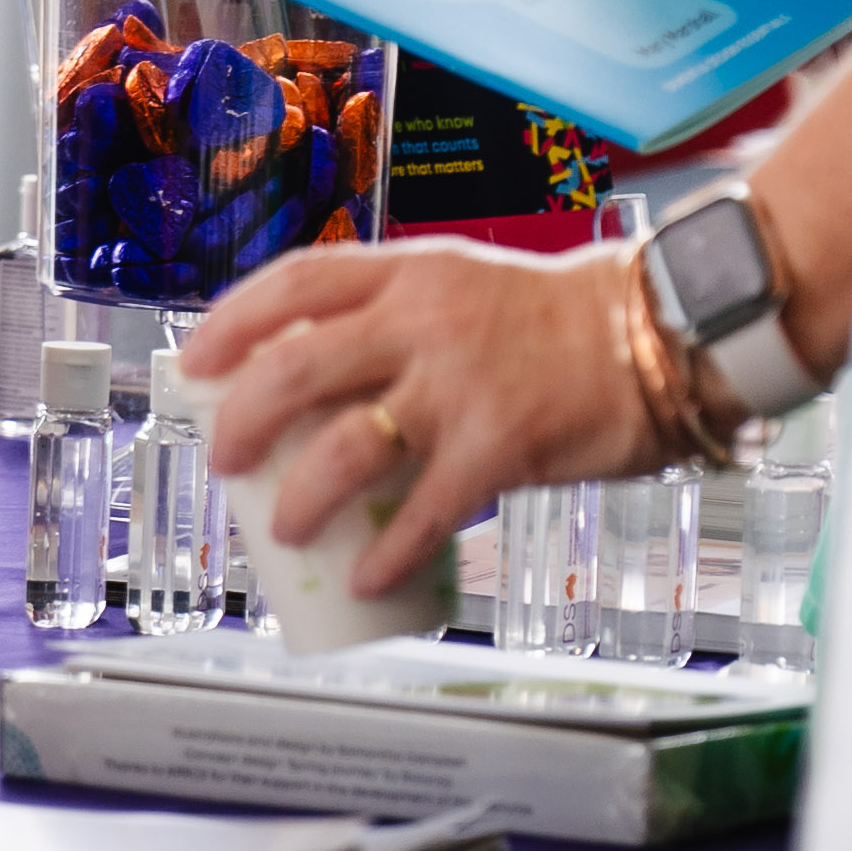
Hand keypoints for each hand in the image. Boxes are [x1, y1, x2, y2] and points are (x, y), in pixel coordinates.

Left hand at [183, 238, 657, 591]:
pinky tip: (367, 577)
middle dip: (242, 421)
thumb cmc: (557, 318)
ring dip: (302, 498)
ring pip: (346, 447)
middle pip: (297, 369)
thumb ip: (397, 318)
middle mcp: (424, 322)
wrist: (656, 333)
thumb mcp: (462, 284)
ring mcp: (459, 384)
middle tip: (223, 459)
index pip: (296, 283)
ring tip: (287, 527)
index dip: (232, 322)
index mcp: (410, 273)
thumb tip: (319, 383)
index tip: (194, 360)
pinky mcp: (500, 445)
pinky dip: (387, 553)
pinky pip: (424, 512)